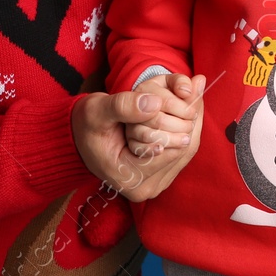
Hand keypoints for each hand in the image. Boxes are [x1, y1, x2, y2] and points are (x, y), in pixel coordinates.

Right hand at [73, 76, 206, 201]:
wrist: (79, 137)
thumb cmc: (86, 124)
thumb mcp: (98, 110)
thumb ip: (124, 106)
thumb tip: (155, 102)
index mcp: (130, 179)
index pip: (172, 148)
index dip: (184, 118)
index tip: (190, 90)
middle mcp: (145, 188)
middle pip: (184, 150)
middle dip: (191, 117)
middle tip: (196, 86)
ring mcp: (154, 185)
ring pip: (186, 150)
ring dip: (191, 121)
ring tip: (193, 94)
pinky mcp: (159, 177)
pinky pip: (181, 151)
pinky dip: (184, 128)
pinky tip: (185, 108)